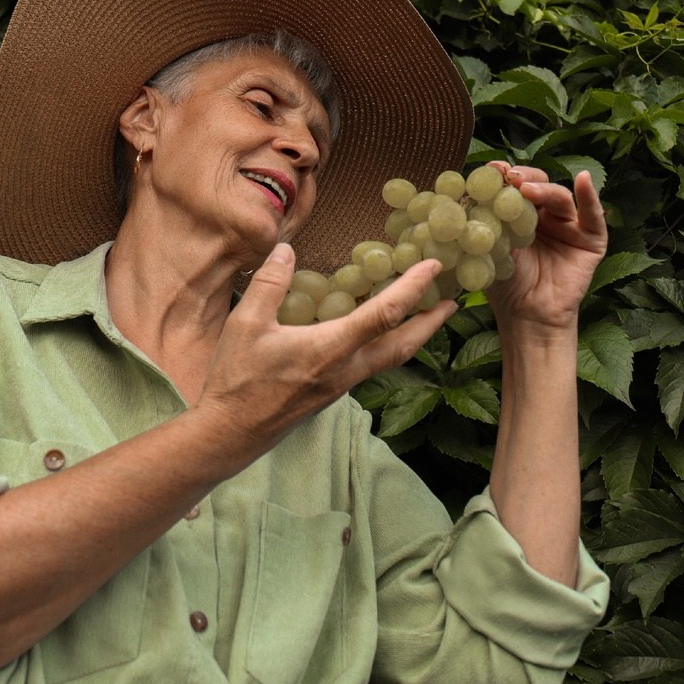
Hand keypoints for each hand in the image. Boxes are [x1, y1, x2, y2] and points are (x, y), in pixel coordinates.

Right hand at [195, 244, 456, 475]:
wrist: (230, 433)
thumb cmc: (238, 380)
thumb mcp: (245, 323)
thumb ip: (270, 284)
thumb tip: (287, 250)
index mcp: (331, 348)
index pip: (385, 314)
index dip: (413, 287)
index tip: (435, 267)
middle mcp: (346, 369)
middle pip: (403, 346)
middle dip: (431, 323)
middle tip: (453, 302)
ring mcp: (341, 385)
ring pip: (389, 359)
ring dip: (412, 336)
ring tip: (425, 316)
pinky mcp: (331, 393)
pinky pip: (370, 366)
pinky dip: (386, 346)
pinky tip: (377, 335)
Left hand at [486, 164, 606, 330]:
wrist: (526, 315)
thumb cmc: (506, 285)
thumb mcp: (490, 249)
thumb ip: (485, 222)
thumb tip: (467, 194)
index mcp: (520, 214)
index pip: (515, 187)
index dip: (505, 177)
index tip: (492, 171)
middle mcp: (546, 216)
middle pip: (539, 185)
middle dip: (524, 178)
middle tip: (511, 178)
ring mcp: (569, 226)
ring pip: (560, 197)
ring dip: (544, 190)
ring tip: (527, 189)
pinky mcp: (591, 240)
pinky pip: (594, 215)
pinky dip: (589, 196)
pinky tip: (583, 180)